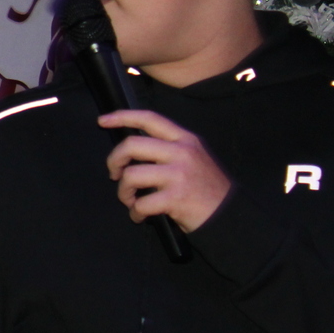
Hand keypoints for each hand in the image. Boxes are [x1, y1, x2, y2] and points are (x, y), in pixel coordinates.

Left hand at [99, 110, 231, 231]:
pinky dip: (135, 213)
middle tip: (114, 174)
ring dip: (123, 192)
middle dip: (114, 160)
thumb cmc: (206, 187)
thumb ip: (169, 148)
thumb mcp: (195, 157)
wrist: (230, 213)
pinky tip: (141, 216)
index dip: (123, 116)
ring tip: (131, 201)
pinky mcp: (175, 198)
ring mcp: (179, 174)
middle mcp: (182, 152)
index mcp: (185, 139)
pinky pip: (140, 204)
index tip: (102, 120)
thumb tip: (132, 148)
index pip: (150, 119)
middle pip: (131, 145)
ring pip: (130, 175)